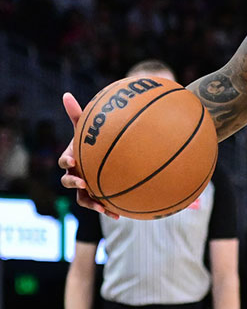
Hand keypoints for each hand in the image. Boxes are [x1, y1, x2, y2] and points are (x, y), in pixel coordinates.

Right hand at [58, 92, 118, 218]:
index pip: (65, 162)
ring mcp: (87, 187)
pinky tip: (121, 213)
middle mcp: (77, 175)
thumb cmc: (93, 141)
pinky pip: (102, 205)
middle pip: (69, 183)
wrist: (104, 157)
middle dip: (75, 184)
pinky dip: (109, 210)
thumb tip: (65, 94)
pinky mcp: (99, 196)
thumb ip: (78, 113)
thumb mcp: (87, 128)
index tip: (74, 163)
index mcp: (73, 159)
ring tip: (102, 207)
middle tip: (84, 183)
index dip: (67, 163)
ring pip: (84, 199)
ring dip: (92, 203)